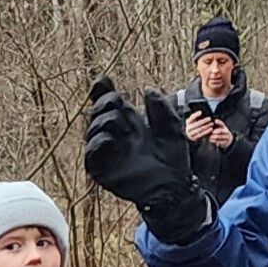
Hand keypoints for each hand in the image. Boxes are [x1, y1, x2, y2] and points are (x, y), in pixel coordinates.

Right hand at [83, 79, 211, 241]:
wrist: (175, 185)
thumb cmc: (174, 157)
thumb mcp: (173, 127)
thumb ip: (162, 109)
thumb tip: (149, 90)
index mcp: (129, 123)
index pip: (109, 104)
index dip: (103, 91)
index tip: (103, 81)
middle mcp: (116, 135)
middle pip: (98, 113)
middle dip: (104, 104)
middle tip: (116, 101)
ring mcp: (108, 152)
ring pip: (92, 131)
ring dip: (102, 122)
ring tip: (118, 123)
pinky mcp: (104, 170)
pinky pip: (92, 155)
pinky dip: (97, 145)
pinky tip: (108, 139)